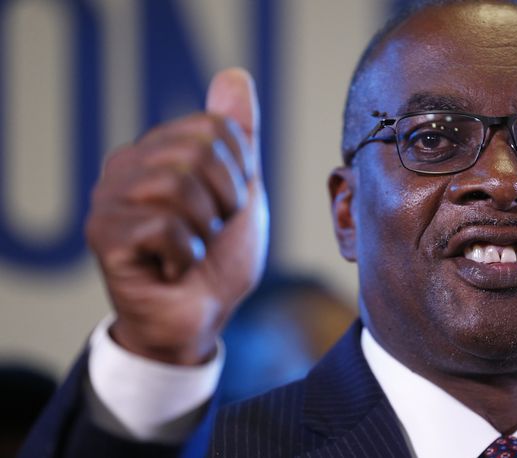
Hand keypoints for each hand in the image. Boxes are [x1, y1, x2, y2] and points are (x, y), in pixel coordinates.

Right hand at [85, 68, 268, 364]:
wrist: (201, 317)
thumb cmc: (219, 256)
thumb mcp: (241, 190)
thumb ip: (237, 136)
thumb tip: (233, 75)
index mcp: (160, 149)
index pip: (216, 129)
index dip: (239, 175)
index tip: (227, 207)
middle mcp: (127, 165)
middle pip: (198, 152)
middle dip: (224, 202)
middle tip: (209, 232)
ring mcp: (109, 198)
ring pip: (179, 188)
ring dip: (204, 231)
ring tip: (190, 249)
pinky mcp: (103, 234)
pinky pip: (163, 226)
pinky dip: (185, 255)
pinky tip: (172, 267)